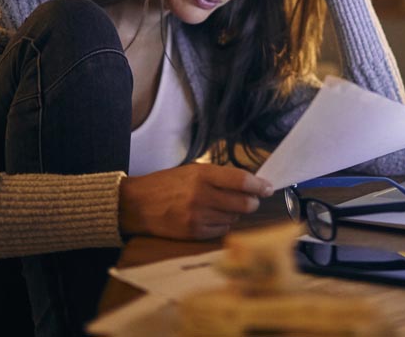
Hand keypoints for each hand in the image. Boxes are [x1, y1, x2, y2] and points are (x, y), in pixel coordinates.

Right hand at [118, 164, 273, 239]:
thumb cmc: (166, 184)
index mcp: (202, 174)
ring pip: (234, 219)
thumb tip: (249, 184)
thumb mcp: (192, 170)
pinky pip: (221, 230)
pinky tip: (214, 218)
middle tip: (251, 200)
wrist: (136, 205)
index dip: (259, 185)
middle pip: (244, 203)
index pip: (241, 181)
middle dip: (252, 202)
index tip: (268, 188)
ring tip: (224, 208)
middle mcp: (202, 195)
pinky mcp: (194, 233)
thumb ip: (219, 176)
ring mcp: (198, 217)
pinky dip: (223, 224)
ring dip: (236, 214)